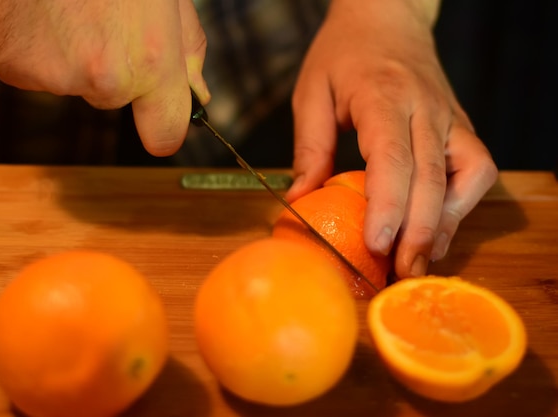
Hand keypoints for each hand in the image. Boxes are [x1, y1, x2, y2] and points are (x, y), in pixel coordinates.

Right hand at [0, 0, 209, 155]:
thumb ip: (186, 51)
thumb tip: (196, 96)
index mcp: (150, 61)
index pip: (164, 134)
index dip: (163, 125)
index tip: (159, 119)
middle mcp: (104, 79)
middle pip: (113, 99)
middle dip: (111, 67)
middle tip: (99, 14)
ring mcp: (52, 76)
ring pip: (71, 82)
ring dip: (70, 55)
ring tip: (66, 6)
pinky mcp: (9, 65)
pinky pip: (31, 71)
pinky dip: (34, 47)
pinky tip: (37, 10)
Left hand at [286, 0, 497, 277]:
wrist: (387, 19)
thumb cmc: (344, 54)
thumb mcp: (312, 92)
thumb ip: (309, 146)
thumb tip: (299, 201)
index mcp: (383, 97)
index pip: (392, 157)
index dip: (387, 205)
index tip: (376, 245)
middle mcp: (426, 108)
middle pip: (433, 177)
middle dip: (418, 232)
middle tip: (400, 274)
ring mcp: (450, 117)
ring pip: (467, 176)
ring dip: (445, 224)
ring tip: (420, 259)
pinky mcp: (460, 126)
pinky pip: (477, 168)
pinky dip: (462, 204)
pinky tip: (439, 226)